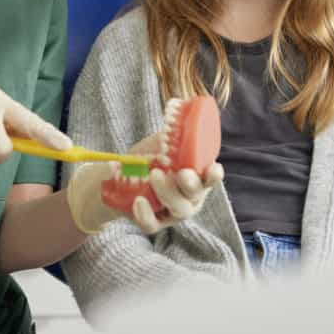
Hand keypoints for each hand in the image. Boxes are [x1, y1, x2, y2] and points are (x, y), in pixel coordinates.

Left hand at [65, 132, 223, 234]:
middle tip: (180, 173)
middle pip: (196, 195)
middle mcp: (190, 197)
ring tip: (154, 175)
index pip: (210, 178)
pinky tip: (139, 201)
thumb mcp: (161, 142)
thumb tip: (176, 109)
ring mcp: (174, 212)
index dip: (214, 176)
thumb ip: (172, 133)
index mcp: (196, 175)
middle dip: (191, 185)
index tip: (213, 168)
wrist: (120, 176)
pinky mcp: (155, 222)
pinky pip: (154, 225)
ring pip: (179, 209)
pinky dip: (146, 214)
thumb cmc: (149, 157)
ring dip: (168, 193)